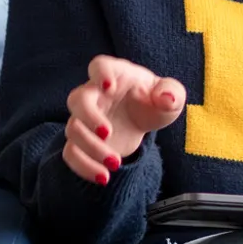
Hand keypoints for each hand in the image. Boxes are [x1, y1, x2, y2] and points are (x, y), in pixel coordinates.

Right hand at [62, 55, 184, 184]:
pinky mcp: (82, 142)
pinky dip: (83, 167)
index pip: (99, 66)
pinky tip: (103, 177)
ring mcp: (84, 118)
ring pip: (72, 129)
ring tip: (116, 164)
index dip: (100, 74)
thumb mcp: (171, 95)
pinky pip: (71, 153)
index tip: (109, 87)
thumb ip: (172, 93)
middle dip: (89, 117)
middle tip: (108, 133)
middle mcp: (94, 94)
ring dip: (91, 148)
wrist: (142, 119)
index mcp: (114, 75)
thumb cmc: (154, 100)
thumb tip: (165, 99)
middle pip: (77, 99)